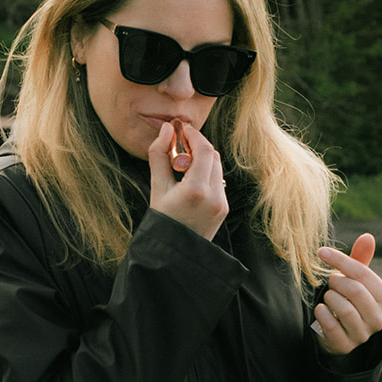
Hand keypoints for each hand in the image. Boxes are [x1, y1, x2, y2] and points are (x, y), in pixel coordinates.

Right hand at [148, 120, 227, 241]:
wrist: (174, 253)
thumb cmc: (161, 220)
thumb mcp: (157, 187)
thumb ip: (159, 155)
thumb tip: (166, 129)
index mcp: (196, 190)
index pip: (204, 149)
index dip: (194, 135)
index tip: (181, 129)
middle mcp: (214, 196)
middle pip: (212, 155)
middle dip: (198, 145)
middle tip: (180, 143)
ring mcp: (222, 203)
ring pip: (217, 167)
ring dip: (202, 158)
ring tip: (183, 163)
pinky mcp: (224, 208)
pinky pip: (218, 181)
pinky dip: (206, 173)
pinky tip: (190, 179)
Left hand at [311, 234, 381, 354]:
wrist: (337, 332)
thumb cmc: (347, 299)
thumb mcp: (355, 280)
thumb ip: (360, 259)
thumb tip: (368, 236)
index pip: (364, 274)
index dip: (341, 260)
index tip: (322, 252)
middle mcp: (379, 319)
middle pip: (355, 291)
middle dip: (336, 282)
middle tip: (330, 282)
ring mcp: (363, 335)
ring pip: (344, 309)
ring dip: (329, 298)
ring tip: (328, 298)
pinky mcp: (345, 346)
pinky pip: (330, 325)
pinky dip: (321, 313)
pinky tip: (321, 310)